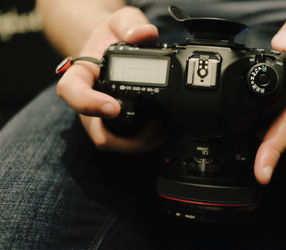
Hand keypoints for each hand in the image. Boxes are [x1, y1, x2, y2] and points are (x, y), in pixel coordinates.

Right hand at [57, 7, 162, 152]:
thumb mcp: (120, 21)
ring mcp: (102, 117)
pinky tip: (162, 130)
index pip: (72, 92)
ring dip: (139, 144)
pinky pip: (126, 142)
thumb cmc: (111, 37)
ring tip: (164, 129)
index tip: (113, 107)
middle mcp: (89, 101)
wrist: (109, 47)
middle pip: (97, 133)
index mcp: (81, 75)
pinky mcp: (117, 126)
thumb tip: (144, 34)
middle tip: (155, 126)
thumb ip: (131, 24)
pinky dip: (145, 142)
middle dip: (127, 139)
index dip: (89, 104)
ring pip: (114, 144)